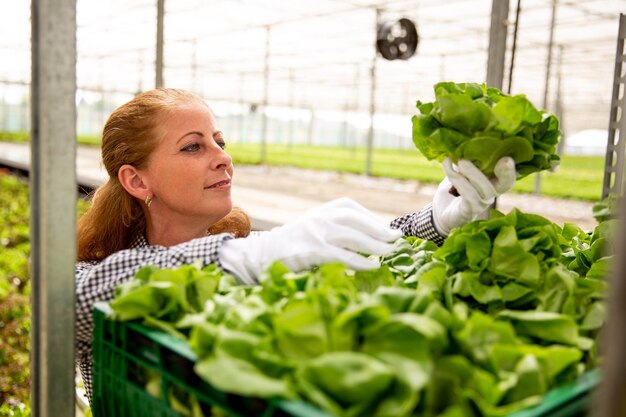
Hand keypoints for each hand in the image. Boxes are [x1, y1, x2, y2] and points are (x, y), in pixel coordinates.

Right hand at [218, 197, 402, 283]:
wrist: (264, 255)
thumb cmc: (293, 245)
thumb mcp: (314, 227)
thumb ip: (335, 227)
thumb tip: (369, 236)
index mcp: (321, 210)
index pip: (351, 208)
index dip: (371, 218)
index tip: (386, 228)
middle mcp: (320, 218)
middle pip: (356, 221)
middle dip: (379, 231)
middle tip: (396, 240)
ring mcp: (316, 233)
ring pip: (354, 238)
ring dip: (376, 246)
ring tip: (390, 253)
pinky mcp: (314, 251)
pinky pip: (344, 256)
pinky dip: (362, 262)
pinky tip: (373, 266)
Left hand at [432, 157, 515, 235]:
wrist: (439, 213)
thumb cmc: (451, 192)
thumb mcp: (459, 172)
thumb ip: (466, 160)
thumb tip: (465, 142)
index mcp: (492, 182)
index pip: (509, 176)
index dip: (513, 169)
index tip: (509, 157)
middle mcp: (491, 194)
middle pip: (505, 184)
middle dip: (505, 172)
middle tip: (501, 158)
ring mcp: (481, 204)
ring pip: (485, 189)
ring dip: (472, 173)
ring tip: (460, 161)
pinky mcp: (469, 211)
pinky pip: (468, 195)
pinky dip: (458, 180)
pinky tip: (448, 168)